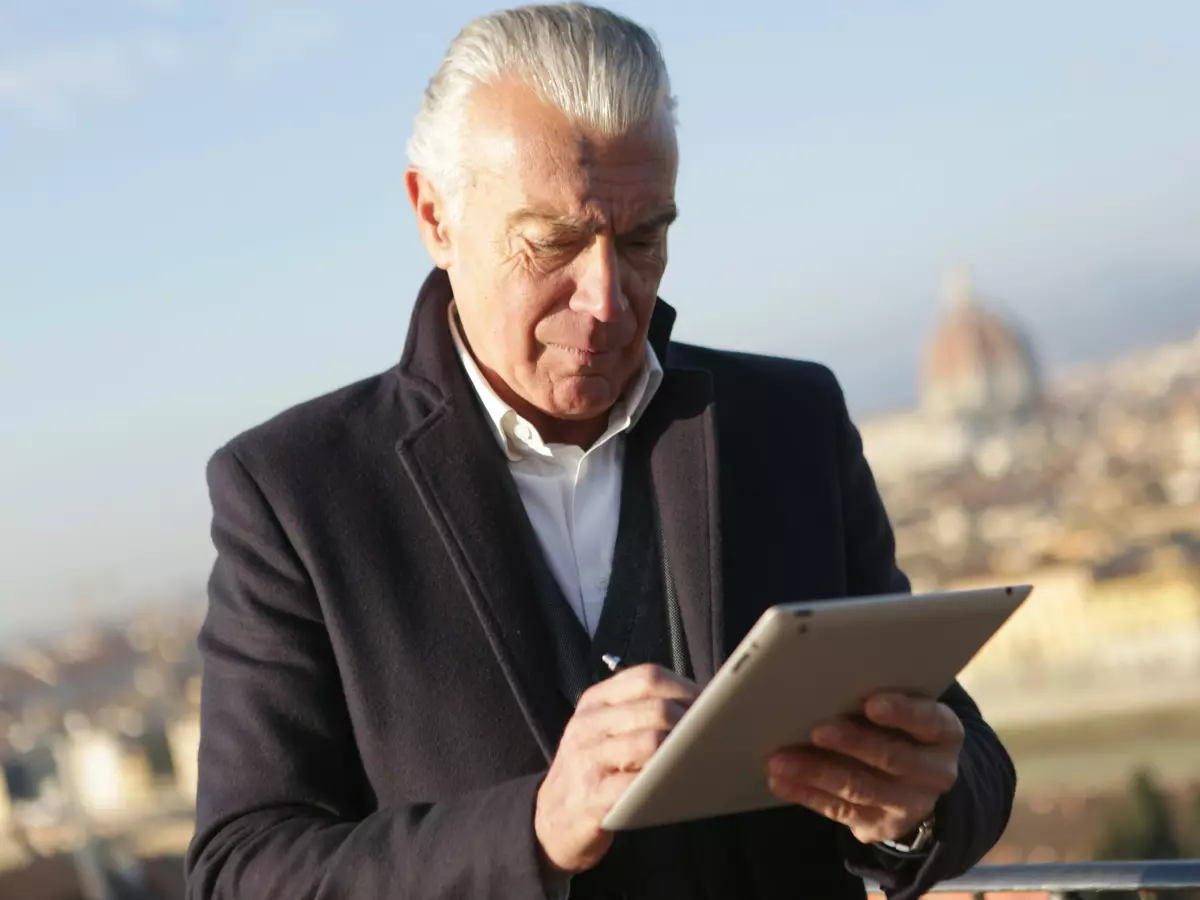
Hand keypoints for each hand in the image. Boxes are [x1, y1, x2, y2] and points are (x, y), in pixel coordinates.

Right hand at [534, 664, 698, 873]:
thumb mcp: (603, 732)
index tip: (714, 701)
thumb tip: (703, 704)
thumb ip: (639, 715)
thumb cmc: (592, 771)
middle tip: (715, 736)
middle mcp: (588, 725)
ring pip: (649, 743)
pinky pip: (636, 784)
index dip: (685, 686)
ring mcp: (587, 760)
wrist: (550, 820)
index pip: (645, 677)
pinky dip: (665, 784)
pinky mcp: (592, 798)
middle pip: (654, 708)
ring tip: (704, 759)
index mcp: (595, 701)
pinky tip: (682, 787)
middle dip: (692, 721)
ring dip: (683, 752)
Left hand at [766, 692, 963, 845]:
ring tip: (781, 760)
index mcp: (944, 733)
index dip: (902, 713)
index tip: (871, 703)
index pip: (930, 721)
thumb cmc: (897, 728)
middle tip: (817, 731)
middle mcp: (934, 772)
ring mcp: (908, 805)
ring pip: (860, 788)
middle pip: (892, 758)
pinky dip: (806, 794)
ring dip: (817, 773)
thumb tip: (823, 685)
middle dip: (852, 744)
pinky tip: (781, 780)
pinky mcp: (879, 826)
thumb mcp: (903, 712)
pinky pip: (840, 810)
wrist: (915, 783)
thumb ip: (876, 700)